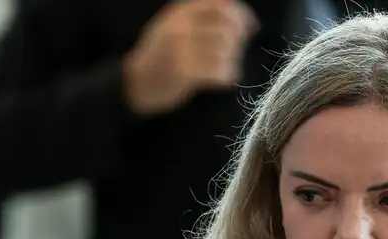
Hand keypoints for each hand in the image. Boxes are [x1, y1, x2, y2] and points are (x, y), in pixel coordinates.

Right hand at [122, 0, 258, 115]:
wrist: (136, 81)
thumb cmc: (162, 53)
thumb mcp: (175, 23)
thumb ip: (201, 14)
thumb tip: (236, 9)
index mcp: (180, 12)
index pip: (220, 6)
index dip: (241, 16)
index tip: (251, 28)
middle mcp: (181, 27)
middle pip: (226, 30)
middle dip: (238, 43)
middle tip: (236, 52)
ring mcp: (181, 50)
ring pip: (224, 52)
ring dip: (233, 62)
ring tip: (227, 67)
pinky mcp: (183, 73)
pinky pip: (218, 72)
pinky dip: (226, 76)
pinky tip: (223, 79)